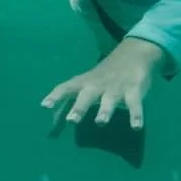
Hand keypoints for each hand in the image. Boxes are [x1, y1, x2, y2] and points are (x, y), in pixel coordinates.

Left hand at [43, 36, 163, 131]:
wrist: (132, 54)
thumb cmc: (102, 77)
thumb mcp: (85, 86)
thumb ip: (70, 104)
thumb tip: (51, 127)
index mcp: (84, 83)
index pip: (66, 88)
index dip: (55, 96)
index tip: (45, 106)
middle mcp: (97, 85)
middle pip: (87, 96)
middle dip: (79, 107)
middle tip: (71, 120)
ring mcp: (115, 87)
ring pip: (109, 100)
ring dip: (105, 110)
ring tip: (100, 122)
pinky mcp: (133, 89)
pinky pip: (134, 104)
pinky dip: (136, 115)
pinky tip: (136, 127)